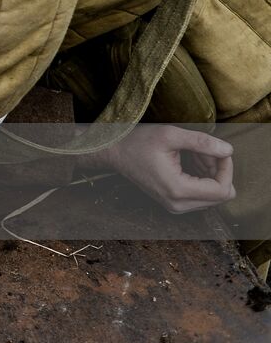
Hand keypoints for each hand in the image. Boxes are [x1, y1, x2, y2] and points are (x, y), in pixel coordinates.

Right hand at [84, 125, 234, 213]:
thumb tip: (228, 150)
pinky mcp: (174, 204)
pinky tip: (187, 161)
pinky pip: (201, 195)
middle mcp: (179, 205)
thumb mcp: (170, 135)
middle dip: (216, 170)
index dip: (226, 169)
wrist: (114, 153)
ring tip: (191, 153)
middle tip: (200, 150)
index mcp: (178, 191)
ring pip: (212, 195)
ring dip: (208, 172)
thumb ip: (202, 142)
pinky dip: (200, 177)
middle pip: (220, 194)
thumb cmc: (137, 142)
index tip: (217, 150)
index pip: (222, 190)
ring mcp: (176, 207)